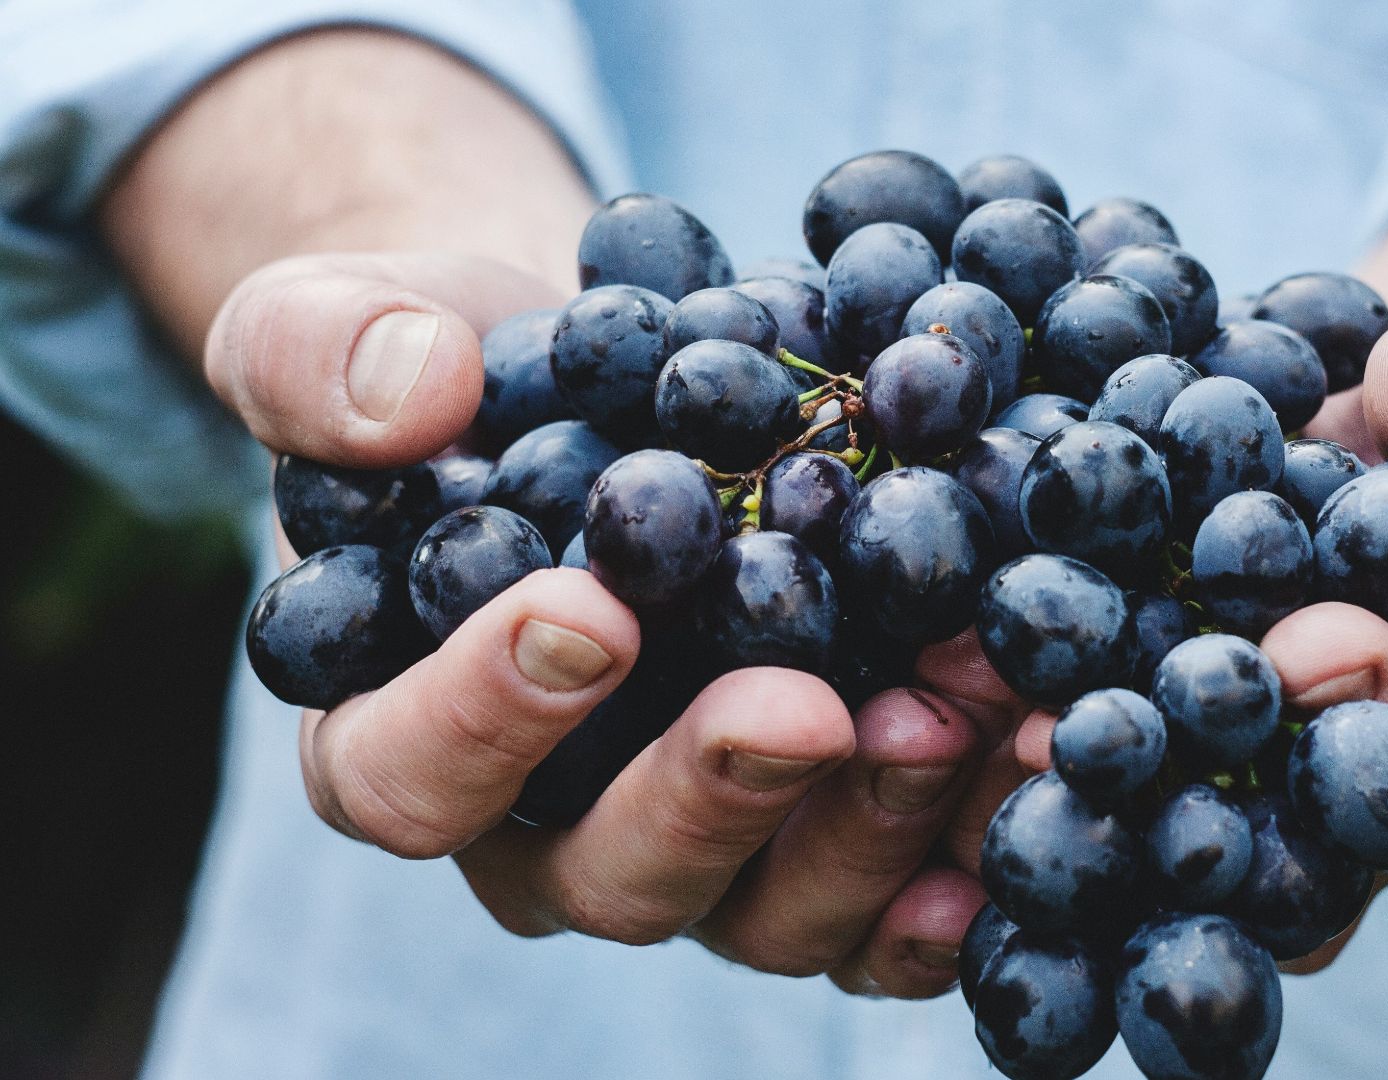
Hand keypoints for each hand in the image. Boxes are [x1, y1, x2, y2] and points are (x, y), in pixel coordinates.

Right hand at [210, 250, 1029, 996]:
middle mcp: (551, 829)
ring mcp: (703, 847)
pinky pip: (890, 898)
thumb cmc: (458, 371)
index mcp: (402, 735)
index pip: (407, 775)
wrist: (609, 383)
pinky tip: (1034, 779)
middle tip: (807, 707)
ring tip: (964, 710)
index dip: (484, 717)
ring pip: (772, 907)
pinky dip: (965, 855)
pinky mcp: (822, 834)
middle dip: (716, 795)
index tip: (588, 613)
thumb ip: (322, 354)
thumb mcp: (346, 323)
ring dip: (873, 823)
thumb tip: (409, 395)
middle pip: (613, 875)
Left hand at [980, 314, 1387, 970]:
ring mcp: (1206, 820)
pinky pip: (1041, 795)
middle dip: (1171, 788)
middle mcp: (1329, 835)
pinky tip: (894, 697)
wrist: (1338, 444)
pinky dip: (963, 752)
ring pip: (1131, 852)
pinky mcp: (1102, 784)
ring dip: (1036, 789)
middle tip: (1076, 729)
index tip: (1310, 643)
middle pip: (1266, 857)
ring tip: (951, 710)